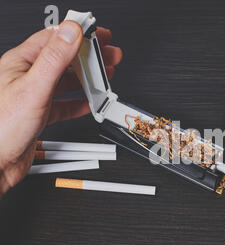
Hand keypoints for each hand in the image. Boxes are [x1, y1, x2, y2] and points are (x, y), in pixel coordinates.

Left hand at [0, 21, 121, 196]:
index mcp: (21, 63)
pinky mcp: (40, 114)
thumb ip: (54, 59)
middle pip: (65, 60)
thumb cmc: (1, 127)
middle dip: (90, 56)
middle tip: (109, 54)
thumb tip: (71, 32)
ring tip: (104, 76)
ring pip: (66, 82)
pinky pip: (64, 104)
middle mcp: (28, 77)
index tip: (99, 33)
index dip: (79, 33)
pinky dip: (79, 103)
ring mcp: (35, 96)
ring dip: (87, 79)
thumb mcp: (33, 88)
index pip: (55, 39)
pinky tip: (89, 103)